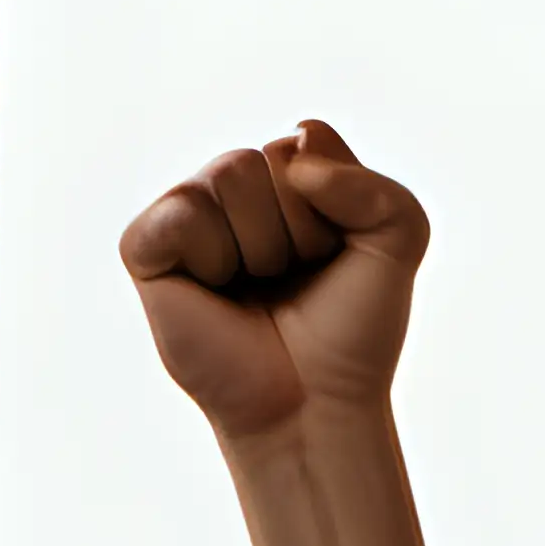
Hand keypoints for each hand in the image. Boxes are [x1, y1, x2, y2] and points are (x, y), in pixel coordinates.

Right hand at [121, 118, 427, 441]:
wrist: (313, 403)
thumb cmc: (350, 328)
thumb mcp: (399, 243)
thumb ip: (378, 183)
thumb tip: (296, 142)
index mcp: (286, 176)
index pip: (308, 143)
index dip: (336, 210)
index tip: (334, 258)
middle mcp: (231, 188)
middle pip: (266, 158)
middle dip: (299, 228)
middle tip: (292, 280)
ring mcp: (186, 214)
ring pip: (228, 177)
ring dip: (262, 246)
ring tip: (258, 288)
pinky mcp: (145, 247)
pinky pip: (180, 212)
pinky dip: (211, 256)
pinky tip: (215, 291)